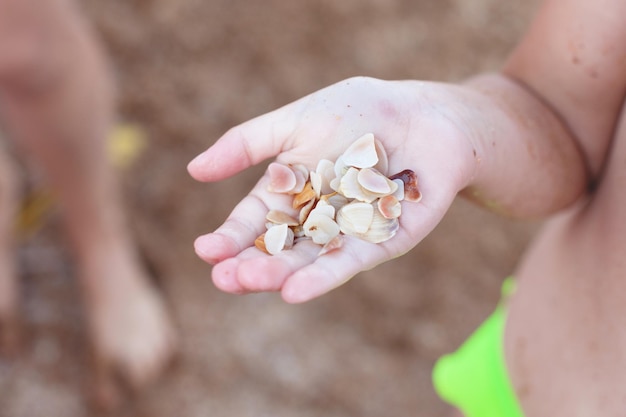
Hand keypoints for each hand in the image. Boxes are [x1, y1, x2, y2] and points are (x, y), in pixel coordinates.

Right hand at [188, 76, 477, 302]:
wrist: (425, 113)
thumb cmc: (359, 111)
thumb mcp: (295, 121)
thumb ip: (246, 146)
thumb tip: (192, 171)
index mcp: (290, 191)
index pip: (254, 220)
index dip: (230, 236)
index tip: (205, 250)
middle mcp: (315, 219)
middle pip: (278, 248)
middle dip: (251, 264)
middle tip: (225, 279)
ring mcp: (347, 233)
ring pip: (309, 260)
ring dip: (281, 274)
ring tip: (252, 283)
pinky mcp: (382, 242)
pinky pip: (351, 261)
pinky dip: (325, 276)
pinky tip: (296, 292)